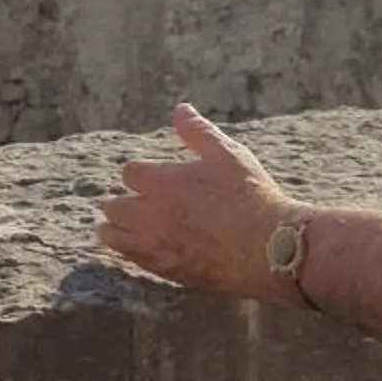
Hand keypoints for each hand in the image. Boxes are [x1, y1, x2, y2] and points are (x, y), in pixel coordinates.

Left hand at [98, 106, 298, 298]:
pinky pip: (133, 261)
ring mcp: (155, 246)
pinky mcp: (166, 271)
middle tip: (135, 201)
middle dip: (123, 200)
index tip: (155, 175)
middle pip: (113, 206)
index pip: (130, 172)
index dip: (142, 172)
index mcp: (161, 182)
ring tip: (125, 226)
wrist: (269, 249)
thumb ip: (197, 131)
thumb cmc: (249, 196)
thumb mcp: (227, 154)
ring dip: (116, 228)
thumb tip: (180, 109)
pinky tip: (146, 248)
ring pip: (113, 236)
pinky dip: (133, 251)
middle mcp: (149, 214)